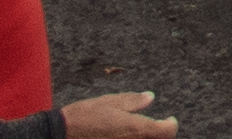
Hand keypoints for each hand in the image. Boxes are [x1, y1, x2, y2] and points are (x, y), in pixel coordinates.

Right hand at [65, 101, 179, 138]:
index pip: (167, 131)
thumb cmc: (85, 116)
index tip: (169, 119)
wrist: (61, 133)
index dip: (170, 125)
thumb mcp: (110, 102)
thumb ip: (133, 101)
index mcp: (136, 128)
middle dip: (159, 134)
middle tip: (156, 126)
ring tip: (139, 130)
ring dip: (145, 138)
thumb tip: (150, 98)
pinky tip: (124, 136)